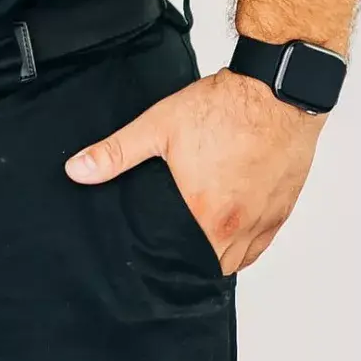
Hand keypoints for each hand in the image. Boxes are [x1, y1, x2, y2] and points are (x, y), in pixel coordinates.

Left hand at [65, 67, 326, 273]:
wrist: (273, 94)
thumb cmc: (222, 109)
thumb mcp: (157, 128)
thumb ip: (116, 153)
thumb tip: (77, 170)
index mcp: (207, 213)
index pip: (188, 264)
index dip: (170, 265)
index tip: (157, 259)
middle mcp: (239, 225)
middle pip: (214, 265)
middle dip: (192, 262)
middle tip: (172, 247)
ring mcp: (263, 219)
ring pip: (240, 258)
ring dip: (219, 254)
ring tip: (197, 241)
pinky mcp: (282, 209)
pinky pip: (261, 244)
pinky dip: (245, 244)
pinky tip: (228, 230)